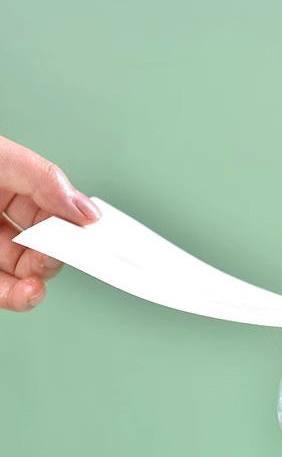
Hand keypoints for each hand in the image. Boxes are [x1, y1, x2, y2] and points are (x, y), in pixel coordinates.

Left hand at [0, 136, 99, 311]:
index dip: (76, 225)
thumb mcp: (1, 158)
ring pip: (26, 274)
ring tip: (43, 277)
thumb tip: (89, 212)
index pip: (53, 211)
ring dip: (41, 282)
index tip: (98, 236)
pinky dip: (19, 298)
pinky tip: (31, 291)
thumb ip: (46, 180)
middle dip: (62, 253)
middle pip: (45, 246)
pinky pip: (1, 292)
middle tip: (71, 250)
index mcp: (8, 186)